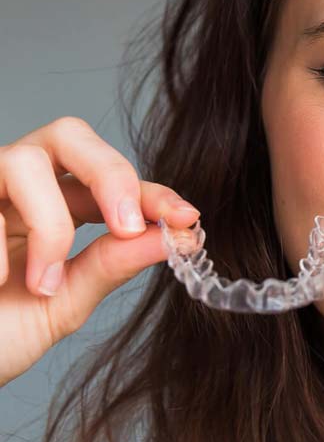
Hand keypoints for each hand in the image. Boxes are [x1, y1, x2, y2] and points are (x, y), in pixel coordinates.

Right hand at [0, 116, 199, 387]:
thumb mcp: (60, 305)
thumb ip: (109, 267)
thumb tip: (179, 238)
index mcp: (53, 211)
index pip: (113, 186)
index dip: (153, 195)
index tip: (188, 220)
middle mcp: (16, 192)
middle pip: (69, 136)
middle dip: (109, 173)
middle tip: (125, 223)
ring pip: (24, 160)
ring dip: (49, 225)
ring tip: (42, 284)